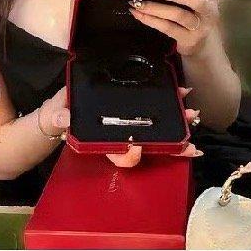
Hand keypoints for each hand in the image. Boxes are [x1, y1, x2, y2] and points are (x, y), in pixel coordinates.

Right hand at [42, 87, 202, 167]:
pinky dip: (171, 105)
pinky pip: (156, 110)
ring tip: (193, 116)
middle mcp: (121, 136)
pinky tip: (183, 94)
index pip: (119, 156)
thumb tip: (63, 120)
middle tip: (189, 145)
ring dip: (178, 125)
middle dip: (171, 146)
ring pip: (158, 129)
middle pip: (149, 145)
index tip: (137, 149)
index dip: (129, 157)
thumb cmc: (61, 114)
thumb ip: (60, 119)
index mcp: (103, 142)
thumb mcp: (57, 116)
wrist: (63, 104)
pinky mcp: (135, 106)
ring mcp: (130, 123)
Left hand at [127, 0, 220, 56]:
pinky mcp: (189, 40)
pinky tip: (138, 13)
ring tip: (137, 2)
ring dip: (155, 7)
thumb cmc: (192, 14)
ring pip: (177, 15)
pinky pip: (167, 28)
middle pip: (194, 0)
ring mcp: (201, 27)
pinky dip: (150, 20)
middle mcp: (209, 11)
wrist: (201, 44)